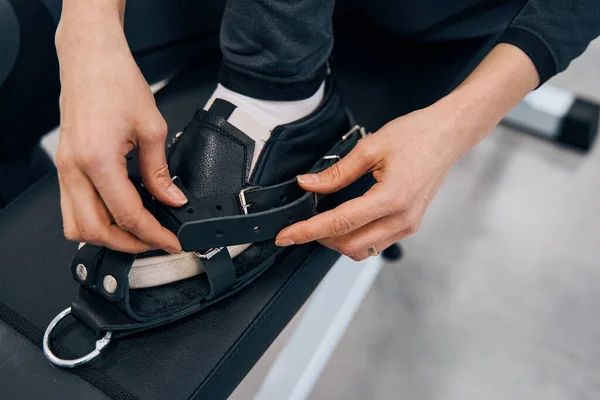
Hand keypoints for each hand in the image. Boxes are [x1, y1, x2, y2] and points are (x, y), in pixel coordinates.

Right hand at [55, 15, 185, 253]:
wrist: (90, 56)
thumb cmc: (116, 81)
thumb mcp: (152, 128)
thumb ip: (161, 171)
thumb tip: (172, 199)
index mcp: (97, 160)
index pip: (127, 215)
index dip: (153, 235)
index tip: (171, 241)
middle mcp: (73, 169)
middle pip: (94, 230)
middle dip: (128, 244)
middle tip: (155, 242)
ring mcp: (64, 168)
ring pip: (77, 224)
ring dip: (107, 235)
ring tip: (138, 232)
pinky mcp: (65, 164)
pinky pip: (73, 206)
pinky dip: (96, 218)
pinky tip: (119, 212)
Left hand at [275, 43, 539, 260]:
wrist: (448, 135)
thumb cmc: (415, 135)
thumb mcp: (370, 147)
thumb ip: (336, 172)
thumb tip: (307, 185)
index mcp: (392, 197)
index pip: (340, 223)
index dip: (308, 231)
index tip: (285, 236)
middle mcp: (402, 219)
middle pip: (350, 246)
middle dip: (320, 239)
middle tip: (300, 225)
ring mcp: (409, 225)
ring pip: (363, 250)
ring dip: (337, 242)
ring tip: (320, 223)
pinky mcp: (410, 225)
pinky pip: (376, 243)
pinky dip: (354, 238)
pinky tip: (343, 222)